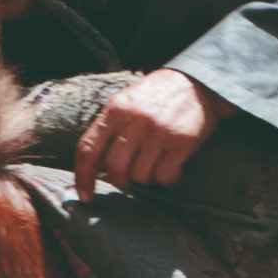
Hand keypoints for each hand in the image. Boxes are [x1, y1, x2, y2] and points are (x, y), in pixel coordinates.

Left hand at [74, 68, 229, 193]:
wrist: (194, 82)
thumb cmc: (155, 97)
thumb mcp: (125, 102)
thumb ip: (109, 128)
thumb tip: (94, 166)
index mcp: (116, 110)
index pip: (89, 148)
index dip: (83, 176)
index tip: (85, 195)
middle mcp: (136, 120)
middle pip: (114, 167)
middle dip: (118, 180)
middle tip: (125, 180)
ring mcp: (160, 131)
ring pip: (140, 175)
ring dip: (145, 177)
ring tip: (153, 164)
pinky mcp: (182, 142)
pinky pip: (165, 175)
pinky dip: (165, 178)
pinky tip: (170, 167)